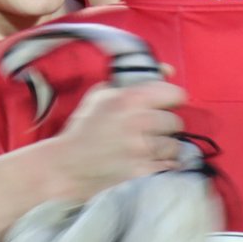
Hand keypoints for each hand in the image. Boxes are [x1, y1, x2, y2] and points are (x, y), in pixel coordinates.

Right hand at [52, 77, 186, 202]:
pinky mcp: (142, 171)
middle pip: (175, 121)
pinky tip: (147, 161)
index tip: (168, 104)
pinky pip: (168, 165)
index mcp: (128, 100)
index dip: (172, 99)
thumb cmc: (82, 130)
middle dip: (166, 125)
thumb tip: (168, 70)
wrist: (67, 165)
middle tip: (152, 129)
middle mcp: (138, 122)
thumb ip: (132, 81)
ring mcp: (141, 149)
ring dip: (164, 146)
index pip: (173, 94)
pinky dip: (161, 164)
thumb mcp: (100, 96)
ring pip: (174, 145)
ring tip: (149, 147)